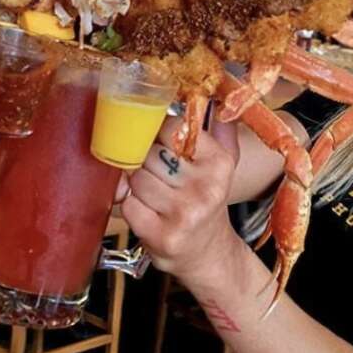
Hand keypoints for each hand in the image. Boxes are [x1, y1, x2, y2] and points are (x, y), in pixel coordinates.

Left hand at [120, 115, 244, 285]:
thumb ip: (219, 130)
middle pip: (149, 154)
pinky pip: (128, 204)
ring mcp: (184, 213)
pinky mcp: (162, 236)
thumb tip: (209, 98)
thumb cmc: (207, 202)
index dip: (155, 134)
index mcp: (220, 163)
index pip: (170, 128)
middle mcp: (206, 188)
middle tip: (155, 174)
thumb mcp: (224, 166)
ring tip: (151, 194)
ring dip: (136, 185)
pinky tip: (145, 211)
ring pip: (136, 178)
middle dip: (144, 161)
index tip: (157, 143)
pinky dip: (130, 205)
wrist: (209, 254)